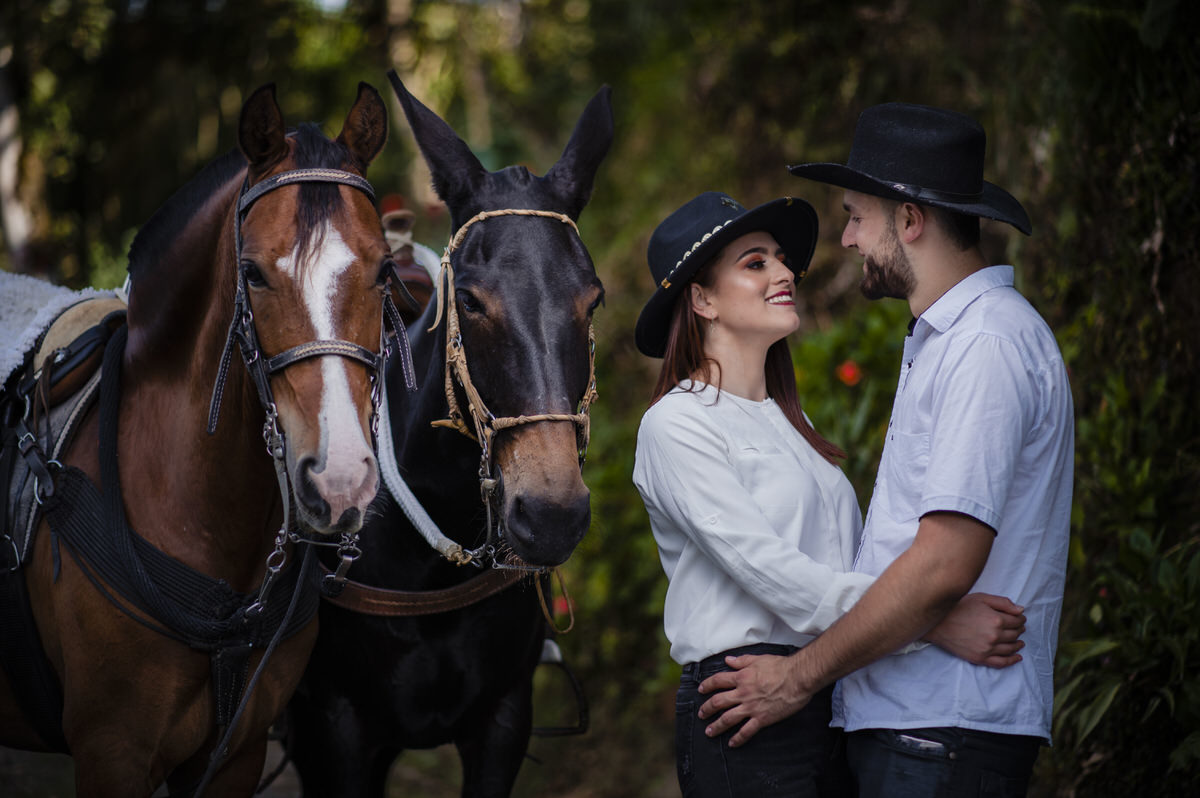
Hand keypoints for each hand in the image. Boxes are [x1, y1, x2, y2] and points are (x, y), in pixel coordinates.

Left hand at [695, 653, 811, 747]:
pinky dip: (738, 738)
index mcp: (741, 678)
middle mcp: (742, 693)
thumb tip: (728, 660)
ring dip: (717, 726)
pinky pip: (747, 731)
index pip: (718, 681)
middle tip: (701, 714)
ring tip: (709, 732)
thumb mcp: (758, 659)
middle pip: (718, 702)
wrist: (797, 678)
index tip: (701, 690)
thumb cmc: (780, 666)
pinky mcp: (762, 718)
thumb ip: (741, 661)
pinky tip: (732, 743)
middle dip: (707, 709)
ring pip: (728, 718)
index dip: (707, 685)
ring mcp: (751, 707)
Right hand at [925, 592, 1024, 667]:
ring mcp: (988, 649)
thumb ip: (1003, 603)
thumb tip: (1021, 610)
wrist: (938, 623)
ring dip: (1018, 644)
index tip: (1020, 618)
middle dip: (1019, 630)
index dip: (1021, 619)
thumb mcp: (981, 598)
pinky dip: (1012, 661)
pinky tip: (1017, 657)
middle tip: (1019, 628)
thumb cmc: (958, 607)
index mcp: (996, 620)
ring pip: (1010, 648)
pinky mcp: (980, 658)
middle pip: (1015, 634)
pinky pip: (1001, 663)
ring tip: (1019, 642)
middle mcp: (995, 636)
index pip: (1017, 621)